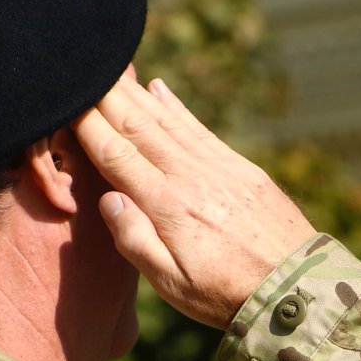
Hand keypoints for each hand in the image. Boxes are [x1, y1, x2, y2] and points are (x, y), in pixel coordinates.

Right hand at [72, 69, 316, 327]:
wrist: (296, 290)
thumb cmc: (226, 295)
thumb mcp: (173, 285)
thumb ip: (136, 242)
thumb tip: (108, 198)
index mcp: (168, 206)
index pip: (115, 155)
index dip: (87, 124)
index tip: (64, 100)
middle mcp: (190, 177)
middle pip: (138, 127)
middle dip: (105, 95)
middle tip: (79, 66)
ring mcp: (218, 168)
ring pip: (167, 121)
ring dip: (134, 92)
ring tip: (109, 67)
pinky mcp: (241, 168)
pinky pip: (199, 128)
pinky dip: (176, 106)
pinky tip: (158, 88)